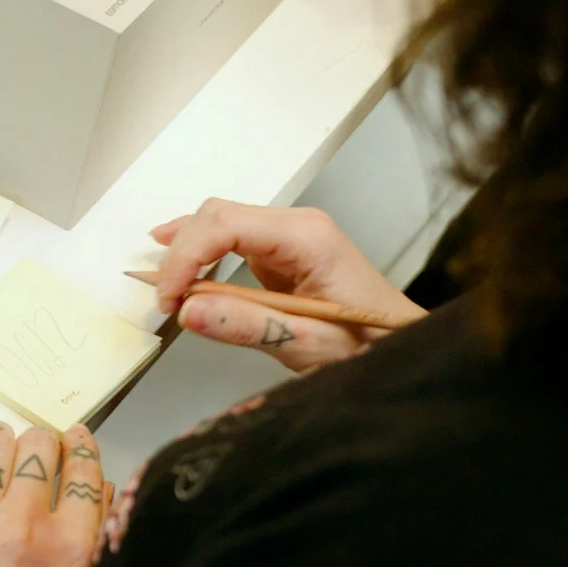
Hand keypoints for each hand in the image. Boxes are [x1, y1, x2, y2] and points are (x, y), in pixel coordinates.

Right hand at [149, 199, 424, 371]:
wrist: (405, 350)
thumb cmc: (371, 346)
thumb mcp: (309, 344)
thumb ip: (248, 325)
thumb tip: (187, 310)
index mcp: (308, 238)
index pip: (226, 226)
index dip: (186, 258)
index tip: (167, 299)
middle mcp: (298, 226)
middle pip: (218, 216)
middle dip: (181, 252)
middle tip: (163, 301)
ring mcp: (291, 237)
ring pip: (221, 222)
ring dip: (187, 249)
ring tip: (162, 285)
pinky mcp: (285, 255)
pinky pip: (232, 240)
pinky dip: (202, 253)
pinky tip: (180, 263)